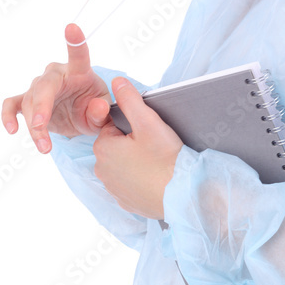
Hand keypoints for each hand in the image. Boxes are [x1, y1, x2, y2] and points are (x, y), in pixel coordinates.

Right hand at [1, 22, 111, 153]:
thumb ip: (102, 112)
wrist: (82, 117)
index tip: (72, 27)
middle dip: (40, 106)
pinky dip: (8, 116)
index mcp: (80, 71)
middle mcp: (57, 74)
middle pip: (44, 85)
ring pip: (29, 102)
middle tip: (40, 126)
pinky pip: (12, 104)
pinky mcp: (27, 100)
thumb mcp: (104, 114)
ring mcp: (40, 86)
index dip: (75, 41)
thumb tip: (97, 107)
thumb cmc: (94, 108)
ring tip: (44, 147)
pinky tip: (12, 129)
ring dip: (34, 127)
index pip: (79, 54)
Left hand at [92, 77, 183, 218]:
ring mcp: (113, 189)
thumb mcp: (148, 122)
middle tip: (155, 147)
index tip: (149, 133)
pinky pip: (130, 184)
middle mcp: (102, 171)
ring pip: (123, 166)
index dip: (133, 127)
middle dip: (132, 144)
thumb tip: (116, 81)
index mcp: (103, 148)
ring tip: (157, 163)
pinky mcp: (126, 202)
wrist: (183, 193)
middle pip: (116, 147)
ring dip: (135, 162)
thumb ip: (130, 99)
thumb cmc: (165, 157)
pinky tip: (156, 178)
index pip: (113, 127)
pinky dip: (140, 180)